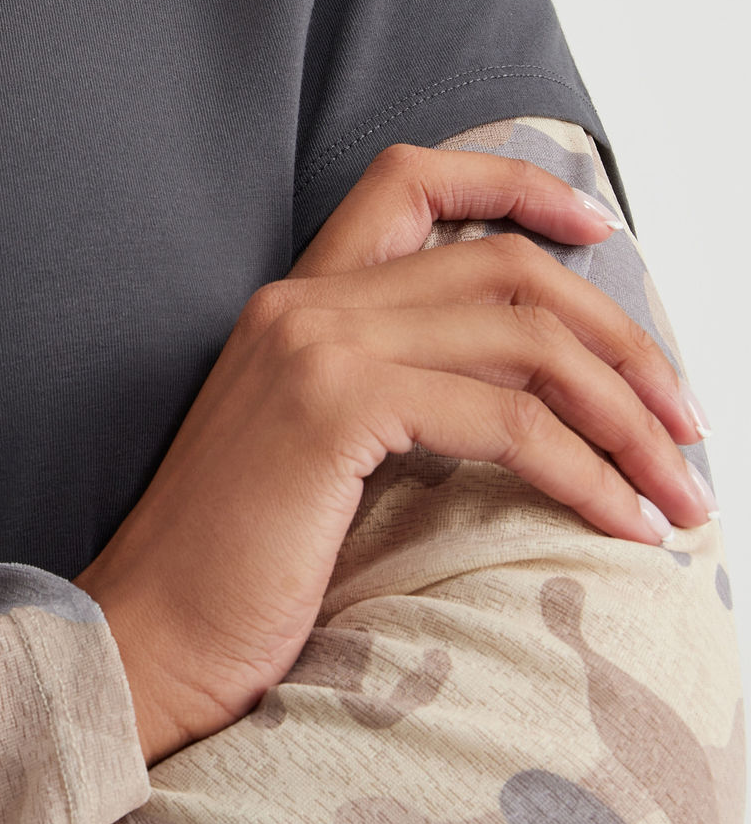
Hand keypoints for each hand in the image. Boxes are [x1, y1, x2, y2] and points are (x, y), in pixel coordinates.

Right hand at [80, 145, 713, 765]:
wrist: (140, 643)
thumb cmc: (228, 583)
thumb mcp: (312, 463)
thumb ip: (389, 405)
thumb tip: (522, 411)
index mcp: (291, 303)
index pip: (410, 180)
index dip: (517, 186)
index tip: (601, 231)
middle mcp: (302, 303)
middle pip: (506, 265)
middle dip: (621, 339)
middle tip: (683, 422)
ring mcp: (315, 346)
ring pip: (527, 339)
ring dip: (628, 415)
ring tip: (680, 488)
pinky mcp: (335, 409)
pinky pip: (511, 423)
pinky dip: (589, 474)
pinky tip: (625, 526)